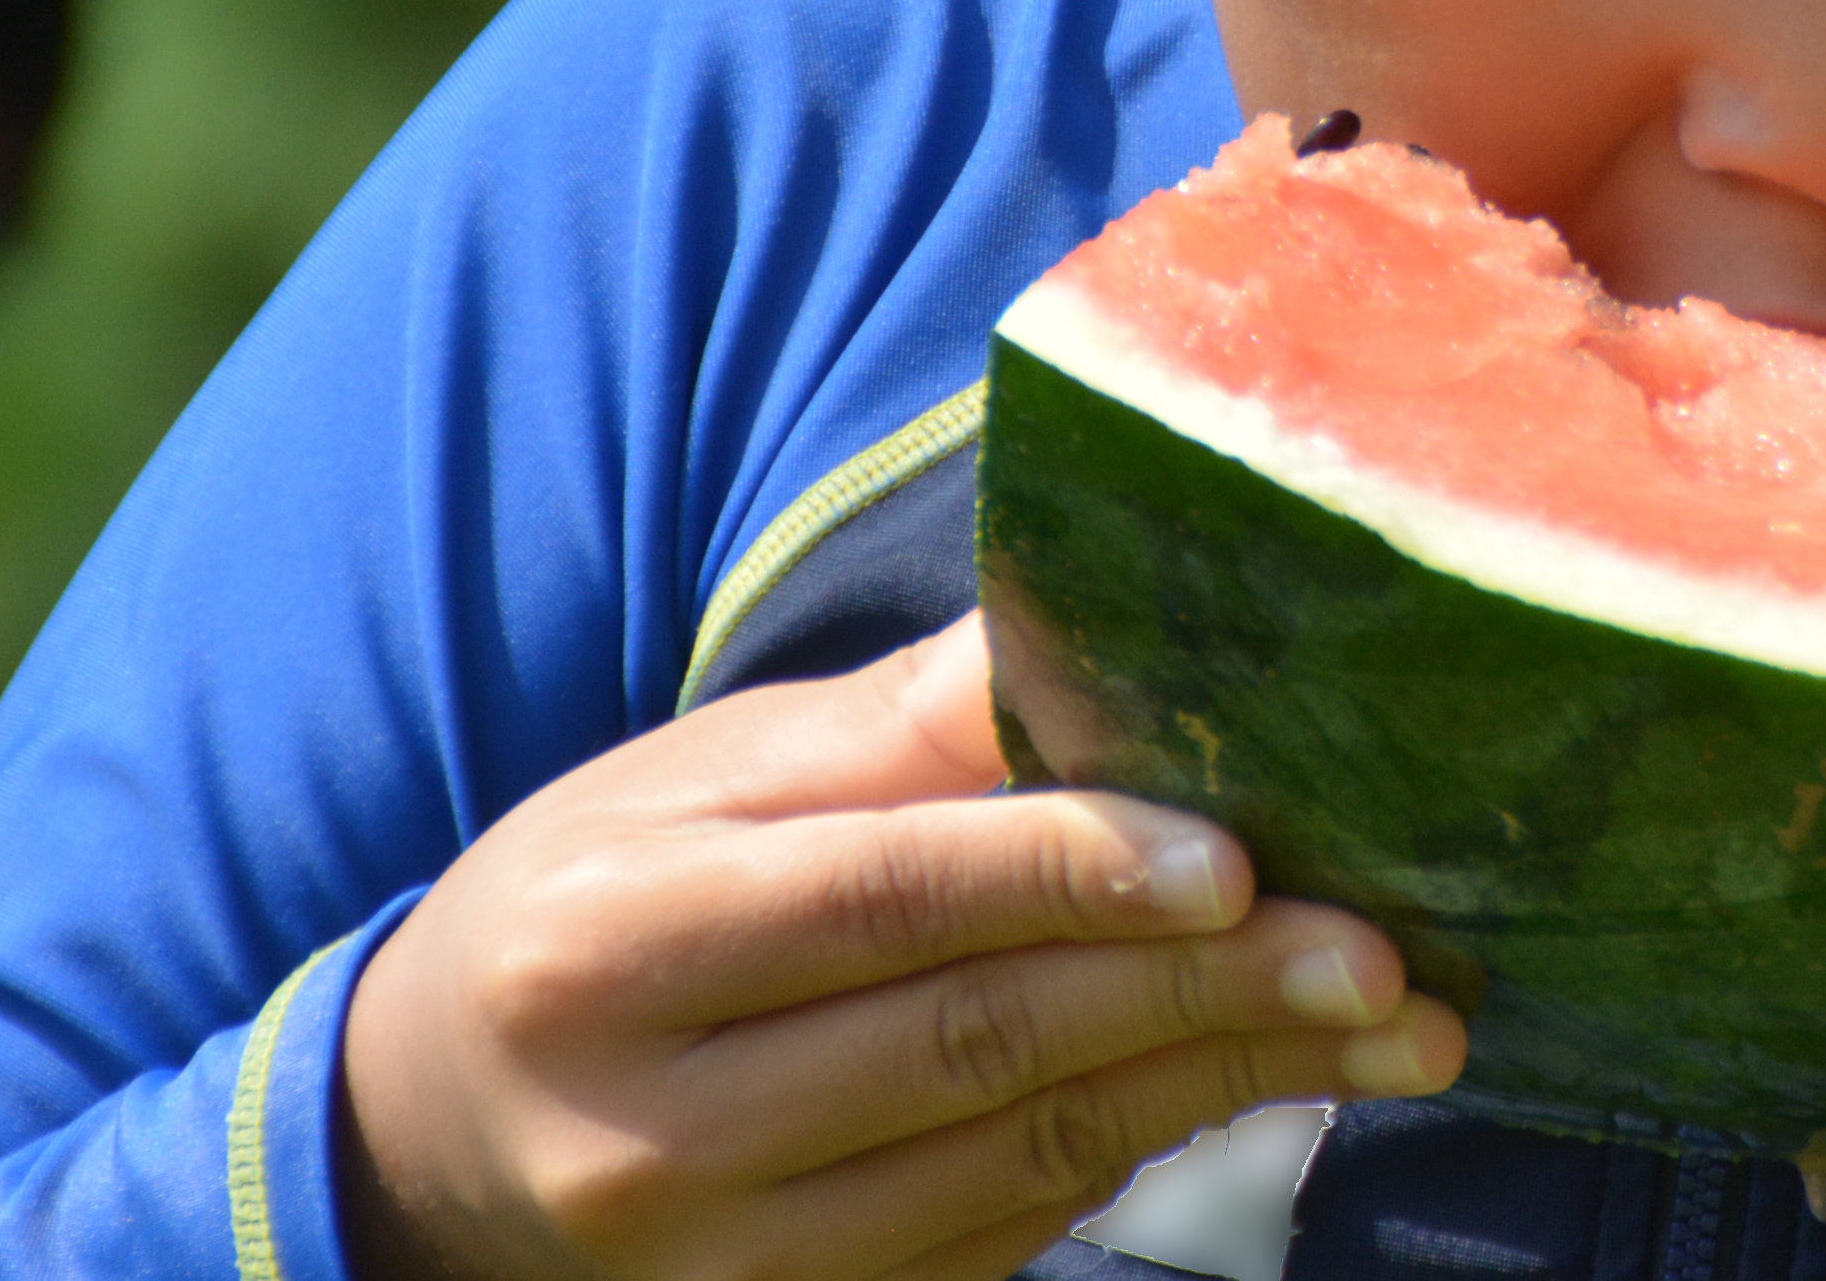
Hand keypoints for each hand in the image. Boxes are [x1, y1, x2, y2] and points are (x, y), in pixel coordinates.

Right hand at [339, 612, 1463, 1280]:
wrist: (429, 1147)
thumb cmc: (592, 913)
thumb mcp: (693, 787)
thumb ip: (895, 725)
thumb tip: (1087, 609)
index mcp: (613, 948)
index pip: (881, 903)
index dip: (1069, 873)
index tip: (1241, 857)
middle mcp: (653, 1131)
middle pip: (975, 1046)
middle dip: (1204, 992)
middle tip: (1385, 955)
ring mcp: (725, 1265)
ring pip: (1020, 1161)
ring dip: (1222, 1079)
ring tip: (1397, 1022)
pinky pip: (1009, 1234)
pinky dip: (1151, 1143)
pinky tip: (1267, 1076)